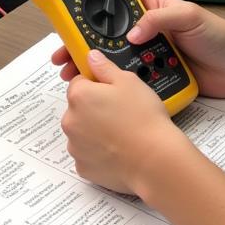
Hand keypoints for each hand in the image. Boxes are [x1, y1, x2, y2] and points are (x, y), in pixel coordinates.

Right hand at [52, 0, 224, 98]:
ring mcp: (150, 53)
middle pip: (107, 35)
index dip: (91, 6)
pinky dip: (118, 86)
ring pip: (116, 59)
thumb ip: (159, 18)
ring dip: (96, 67)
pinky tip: (103, 91)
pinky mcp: (156, 76)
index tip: (70, 15)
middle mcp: (146, 29)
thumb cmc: (220, 35)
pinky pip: (132, 80)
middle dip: (84, 44)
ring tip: (77, 75)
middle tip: (65, 55)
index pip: (115, 0)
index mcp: (151, 6)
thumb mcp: (189, 16)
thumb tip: (133, 32)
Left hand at [61, 50, 186, 192]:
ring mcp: (75, 146)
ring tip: (122, 132)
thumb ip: (104, 67)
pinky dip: (98, 152)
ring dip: (95, 130)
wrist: (154, 159)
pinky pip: (87, 154)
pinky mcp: (82, 167)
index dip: (97, 85)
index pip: (79, 82)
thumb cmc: (143, 118)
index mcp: (79, 95)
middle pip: (78, 108)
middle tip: (121, 112)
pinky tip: (118, 150)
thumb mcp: (129, 81)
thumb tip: (91, 57)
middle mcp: (70, 121)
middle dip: (94, 108)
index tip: (112, 91)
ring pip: (82, 131)